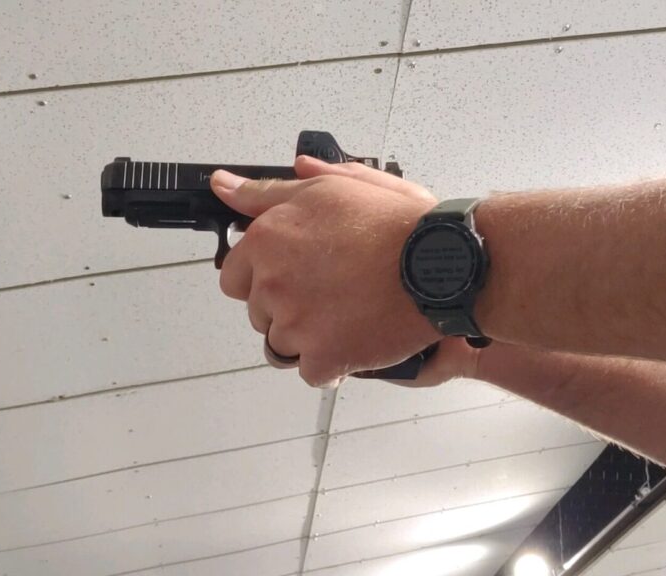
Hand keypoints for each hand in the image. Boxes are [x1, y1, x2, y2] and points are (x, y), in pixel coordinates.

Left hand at [211, 155, 441, 387]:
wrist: (440, 262)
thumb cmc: (394, 225)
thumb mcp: (328, 190)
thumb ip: (267, 193)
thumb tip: (225, 187)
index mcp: (267, 241)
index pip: (235, 279)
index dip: (266, 278)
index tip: (296, 276)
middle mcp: (273, 283)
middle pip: (260, 314)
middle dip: (289, 308)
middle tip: (333, 291)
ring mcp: (295, 324)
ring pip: (282, 346)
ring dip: (309, 338)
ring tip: (347, 314)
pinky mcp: (323, 358)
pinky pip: (313, 374)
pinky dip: (333, 364)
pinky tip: (356, 338)